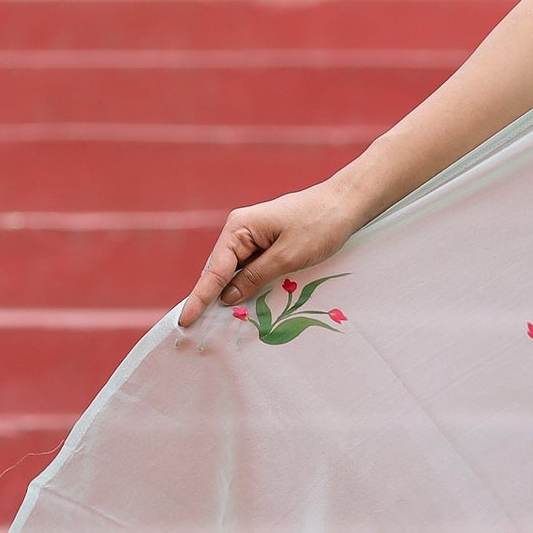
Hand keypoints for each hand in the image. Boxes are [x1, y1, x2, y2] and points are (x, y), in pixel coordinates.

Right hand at [177, 183, 364, 329]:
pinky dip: (247, 286)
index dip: (199, 298)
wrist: (347, 204)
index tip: (184, 320)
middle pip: (219, 271)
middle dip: (208, 298)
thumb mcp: (287, 257)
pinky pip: (251, 269)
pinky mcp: (268, 243)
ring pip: (235, 272)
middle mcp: (240, 231)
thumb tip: (226, 297)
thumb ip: (255, 278)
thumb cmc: (319, 225)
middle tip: (194, 329)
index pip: (214, 270)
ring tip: (213, 321)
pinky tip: (243, 304)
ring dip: (229, 294)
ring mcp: (254, 237)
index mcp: (239, 228)